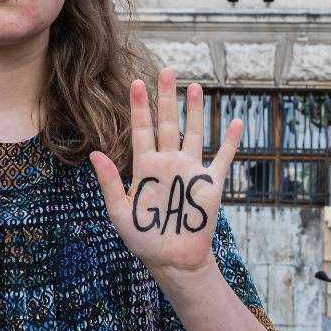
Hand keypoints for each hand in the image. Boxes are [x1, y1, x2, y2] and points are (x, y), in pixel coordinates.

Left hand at [90, 67, 242, 281]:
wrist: (173, 260)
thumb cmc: (143, 240)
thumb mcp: (119, 212)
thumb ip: (109, 182)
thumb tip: (94, 154)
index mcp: (145, 167)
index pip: (141, 130)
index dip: (139, 108)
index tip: (136, 83)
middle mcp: (168, 163)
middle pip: (168, 123)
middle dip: (167, 98)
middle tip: (166, 71)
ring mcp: (190, 170)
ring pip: (193, 132)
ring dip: (195, 110)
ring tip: (195, 86)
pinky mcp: (211, 183)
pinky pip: (223, 157)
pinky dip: (230, 141)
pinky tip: (236, 121)